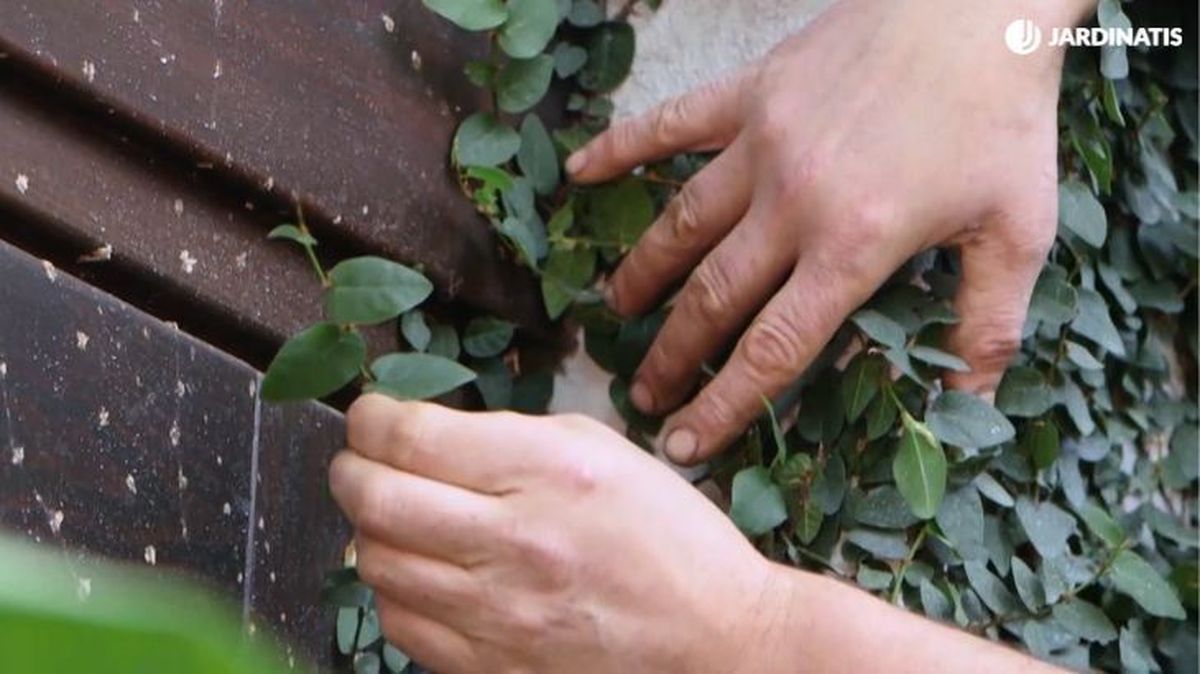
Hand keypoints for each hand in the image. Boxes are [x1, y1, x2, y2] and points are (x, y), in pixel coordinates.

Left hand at [329, 395, 793, 673]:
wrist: (715, 638)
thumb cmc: (669, 537)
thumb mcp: (602, 450)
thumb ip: (511, 435)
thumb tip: (430, 437)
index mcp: (547, 470)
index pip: (411, 436)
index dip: (371, 418)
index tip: (371, 416)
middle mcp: (514, 539)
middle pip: (375, 498)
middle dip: (349, 469)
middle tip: (358, 461)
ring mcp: (497, 611)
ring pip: (376, 561)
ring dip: (369, 529)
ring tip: (393, 514)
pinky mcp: (490, 663)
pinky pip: (400, 622)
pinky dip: (395, 588)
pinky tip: (421, 569)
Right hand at [568, 0, 1092, 463]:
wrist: (979, 6)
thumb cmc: (1002, 116)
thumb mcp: (1019, 230)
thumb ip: (988, 323)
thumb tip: (970, 402)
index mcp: (851, 246)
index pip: (771, 348)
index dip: (723, 404)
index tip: (684, 445)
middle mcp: (791, 203)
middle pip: (713, 298)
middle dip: (673, 356)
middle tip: (643, 394)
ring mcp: (761, 144)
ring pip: (681, 224)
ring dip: (645, 275)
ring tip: (617, 311)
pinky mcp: (750, 93)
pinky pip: (671, 125)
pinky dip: (622, 147)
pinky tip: (580, 172)